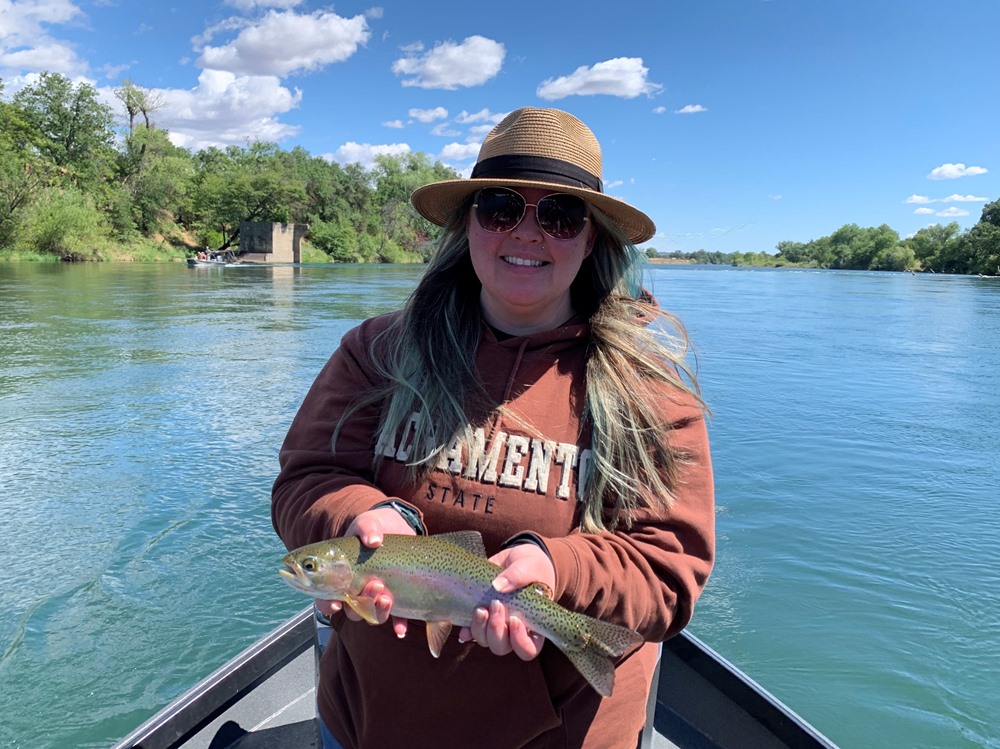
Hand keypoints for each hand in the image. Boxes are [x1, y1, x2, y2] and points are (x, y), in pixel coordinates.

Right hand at [315, 506, 416, 637]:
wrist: (398, 528)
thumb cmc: (374, 527)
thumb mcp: (368, 522)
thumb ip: (366, 527)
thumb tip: (373, 540)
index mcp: (340, 575)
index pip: (325, 597)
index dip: (327, 604)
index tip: (335, 602)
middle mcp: (356, 590)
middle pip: (351, 608)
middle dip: (360, 602)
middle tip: (374, 584)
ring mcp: (376, 595)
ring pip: (371, 615)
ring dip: (378, 611)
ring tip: (387, 596)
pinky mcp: (396, 597)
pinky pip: (396, 618)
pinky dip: (398, 625)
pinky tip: (401, 630)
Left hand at [460, 543, 555, 660]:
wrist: (516, 559)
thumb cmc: (532, 567)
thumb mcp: (530, 567)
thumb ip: (518, 575)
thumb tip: (497, 586)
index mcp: (534, 625)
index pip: (529, 649)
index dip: (520, 642)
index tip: (515, 619)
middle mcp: (514, 631)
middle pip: (502, 647)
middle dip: (495, 631)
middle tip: (495, 605)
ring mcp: (496, 626)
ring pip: (485, 641)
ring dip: (480, 628)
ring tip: (481, 608)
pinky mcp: (481, 617)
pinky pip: (471, 632)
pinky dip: (466, 630)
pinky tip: (464, 626)